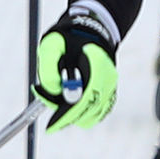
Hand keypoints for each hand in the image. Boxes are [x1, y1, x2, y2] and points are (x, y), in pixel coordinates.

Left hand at [34, 0, 119, 130]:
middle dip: (67, 115)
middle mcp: (108, 79)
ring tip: (59, 101)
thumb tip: (53, 91)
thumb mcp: (51, 46)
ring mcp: (111, 86)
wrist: (91, 31)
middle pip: (89, 112)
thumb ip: (48, 69)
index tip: (51, 127)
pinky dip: (84, 114)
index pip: (83, 100)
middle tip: (50, 105)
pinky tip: (71, 106)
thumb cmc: (68, 39)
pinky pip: (98, 112)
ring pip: (93, 115)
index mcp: (96, 67)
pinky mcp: (110, 91)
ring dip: (75, 115)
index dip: (66, 116)